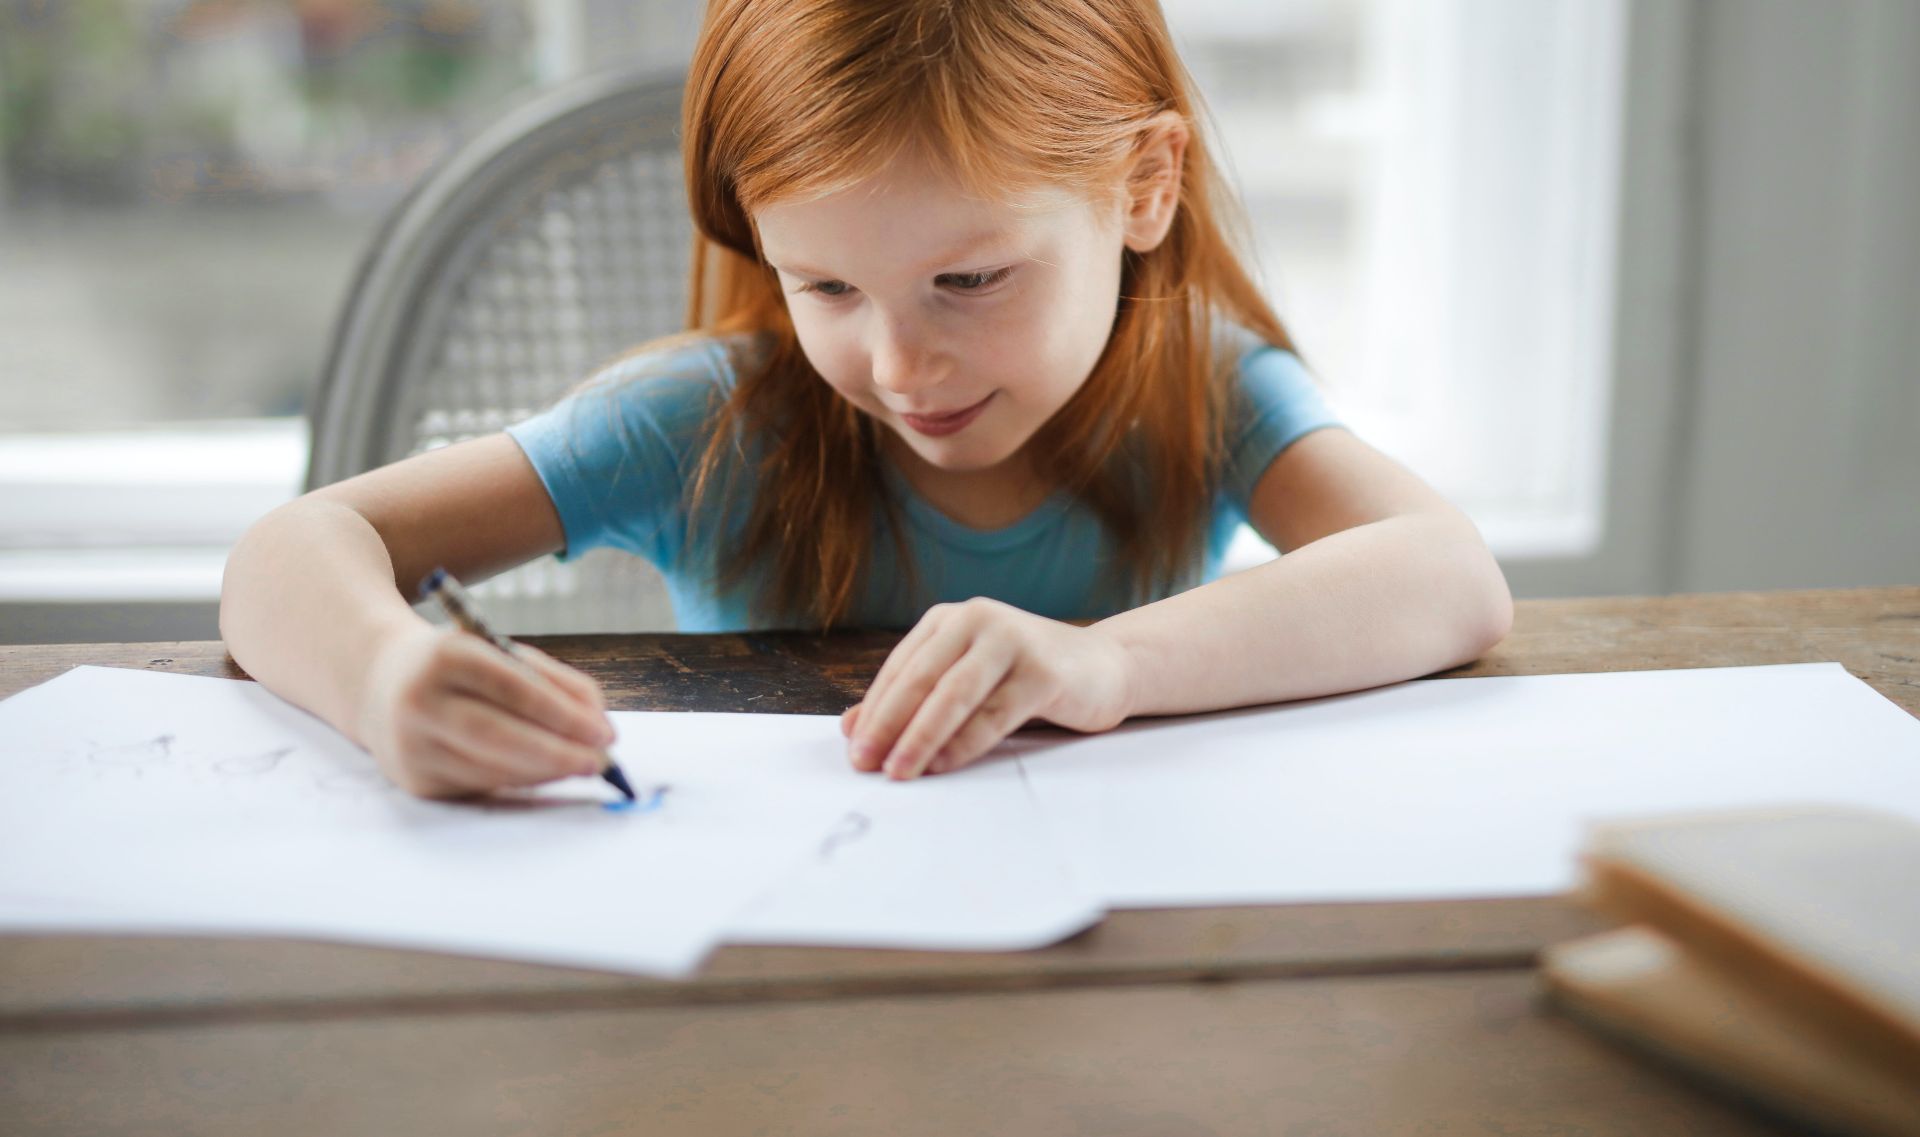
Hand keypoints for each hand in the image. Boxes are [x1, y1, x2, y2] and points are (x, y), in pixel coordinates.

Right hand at [356, 624, 615, 798]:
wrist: (380, 685)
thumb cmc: (458, 666)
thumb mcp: (498, 652)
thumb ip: (552, 681)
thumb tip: (598, 725)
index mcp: (446, 656)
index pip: (513, 688)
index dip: (564, 715)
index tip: (604, 732)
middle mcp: (421, 701)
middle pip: (499, 735)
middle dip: (559, 753)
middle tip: (600, 761)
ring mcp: (412, 744)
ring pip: (493, 768)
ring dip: (547, 772)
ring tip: (582, 766)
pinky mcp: (415, 779)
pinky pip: (481, 784)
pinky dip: (522, 780)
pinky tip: (548, 773)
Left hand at [841, 598, 1134, 779]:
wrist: (1103, 667)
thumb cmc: (1024, 678)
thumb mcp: (964, 679)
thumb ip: (912, 699)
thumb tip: (851, 728)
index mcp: (950, 620)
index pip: (901, 668)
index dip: (874, 710)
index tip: (854, 750)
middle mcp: (978, 620)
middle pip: (921, 679)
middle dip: (888, 725)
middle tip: (866, 763)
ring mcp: (1013, 641)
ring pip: (954, 695)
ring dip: (921, 737)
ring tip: (900, 771)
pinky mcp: (1043, 672)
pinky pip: (994, 714)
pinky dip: (964, 743)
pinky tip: (943, 764)